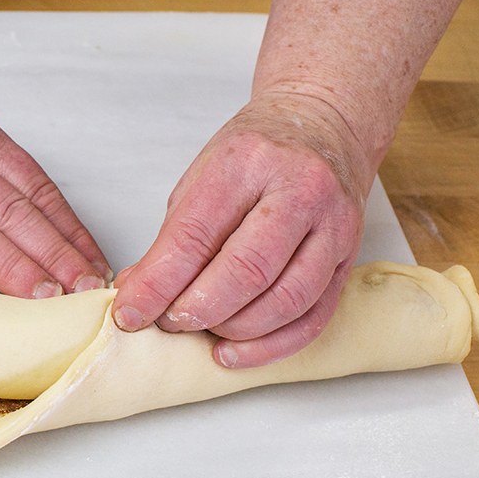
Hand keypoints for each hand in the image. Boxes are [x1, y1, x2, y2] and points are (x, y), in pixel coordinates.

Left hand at [112, 91, 374, 367]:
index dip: (156, 285)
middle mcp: (298, 192)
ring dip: (233, 330)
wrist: (325, 126)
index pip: (193, 237)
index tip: (129, 314)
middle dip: (196, 310)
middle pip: (245, 272)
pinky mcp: (349, 258)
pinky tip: (235, 352)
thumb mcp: (201, 180)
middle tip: (167, 324)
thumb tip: (138, 295)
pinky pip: (313, 317)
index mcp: (246, 164)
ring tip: (201, 333)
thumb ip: (173, 239)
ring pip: (284, 300)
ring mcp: (332, 226)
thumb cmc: (255, 156)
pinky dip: (271, 345)